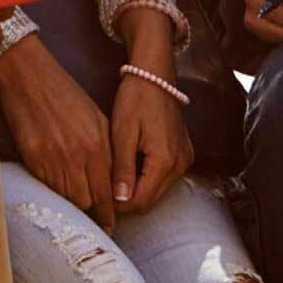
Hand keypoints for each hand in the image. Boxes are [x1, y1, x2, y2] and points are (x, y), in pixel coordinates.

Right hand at [0, 41, 118, 230]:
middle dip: (91, 212)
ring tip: (75, 210)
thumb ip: (107, 150)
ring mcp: (53, 158)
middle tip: (93, 221)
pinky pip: (47, 187)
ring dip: (72, 204)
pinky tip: (56, 190)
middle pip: (87, 201)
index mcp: (97, 144)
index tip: (109, 226)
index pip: (106, 191)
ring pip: (66, 198)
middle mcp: (77, 155)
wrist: (28, 77)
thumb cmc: (65, 94)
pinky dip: (53, 191)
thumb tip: (112, 181)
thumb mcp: (96, 118)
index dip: (108, 213)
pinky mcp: (32, 158)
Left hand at [108, 71, 192, 216]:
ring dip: (136, 189)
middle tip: (102, 189)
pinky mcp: (184, 154)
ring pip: (157, 190)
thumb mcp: (122, 134)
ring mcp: (184, 160)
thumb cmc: (135, 100)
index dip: (118, 205)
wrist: (154, 76)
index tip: (98, 199)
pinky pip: (164, 177)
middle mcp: (180, 165)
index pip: (140, 202)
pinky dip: (146, 178)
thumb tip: (119, 200)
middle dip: (126, 200)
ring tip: (113, 176)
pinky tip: (129, 166)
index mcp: (165, 161)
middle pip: (151, 200)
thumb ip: (122, 169)